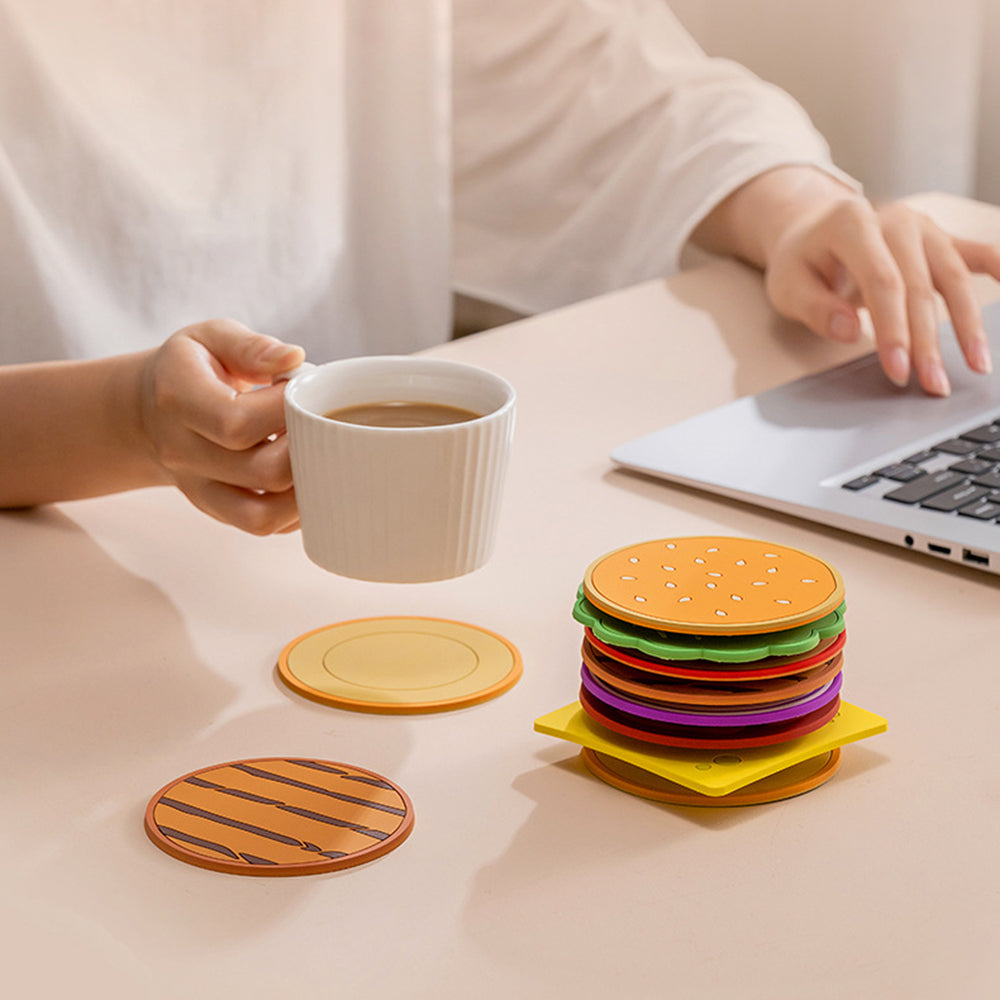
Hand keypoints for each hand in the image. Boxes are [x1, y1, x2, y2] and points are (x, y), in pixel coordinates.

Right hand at [138, 318, 305, 533]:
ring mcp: (199, 489)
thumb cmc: (191, 369)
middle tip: (321, 422)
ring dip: (308, 488)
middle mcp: (183, 453)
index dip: (285, 411)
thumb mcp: (210, 338)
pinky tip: (309, 477)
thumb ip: (250, 346)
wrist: (150, 413)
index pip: (236, 422)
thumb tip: (294, 358)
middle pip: (263, 471)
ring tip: (322, 452)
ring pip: (264, 514)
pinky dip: (296, 510)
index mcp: (178, 400)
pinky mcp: (218, 511)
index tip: (305, 390)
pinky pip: (263, 525)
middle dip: (308, 448)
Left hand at [692, 166, 999, 394]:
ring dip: (967, 323)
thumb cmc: (800, 262)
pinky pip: (974, 252)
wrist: (811, 229)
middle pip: (919, 285)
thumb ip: (815, 307)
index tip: (898, 370)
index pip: (882, 282)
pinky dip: (998, 266)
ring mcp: (921, 227)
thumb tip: (851, 331)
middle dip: (928, 341)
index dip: (893, 329)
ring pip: (952, 276)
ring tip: (977, 364)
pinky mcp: (938, 238)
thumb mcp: (787, 285)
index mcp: (852, 224)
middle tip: (933, 385)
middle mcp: (894, 219)